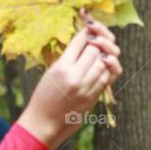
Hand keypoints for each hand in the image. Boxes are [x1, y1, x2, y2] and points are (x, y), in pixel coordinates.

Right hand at [17, 11, 122, 149]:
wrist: (44, 123)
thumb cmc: (44, 96)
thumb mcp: (51, 72)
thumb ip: (68, 57)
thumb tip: (86, 40)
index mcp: (61, 68)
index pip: (81, 40)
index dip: (87, 30)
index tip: (88, 27)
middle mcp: (75, 77)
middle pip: (96, 50)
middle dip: (97, 42)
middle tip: (94, 41)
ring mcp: (86, 89)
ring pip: (104, 63)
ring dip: (103, 56)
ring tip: (97, 54)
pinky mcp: (93, 98)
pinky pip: (107, 78)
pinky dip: (107, 69)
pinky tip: (101, 67)